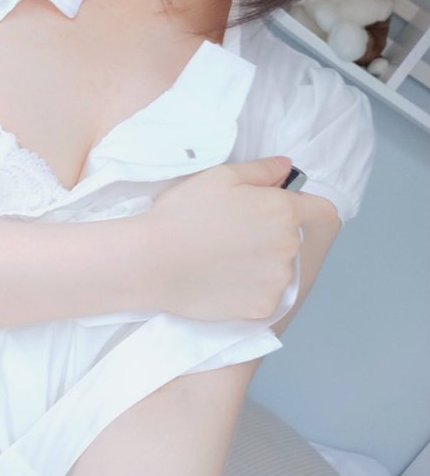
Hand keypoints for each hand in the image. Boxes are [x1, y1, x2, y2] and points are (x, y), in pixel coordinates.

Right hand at [144, 156, 336, 322]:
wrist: (152, 261)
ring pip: (281, 269)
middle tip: (233, 231)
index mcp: (283, 211)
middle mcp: (289, 247)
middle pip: (296, 239)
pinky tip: (221, 278)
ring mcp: (278, 281)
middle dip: (273, 233)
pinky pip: (266, 295)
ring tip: (223, 256)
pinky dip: (250, 288)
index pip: (323, 211)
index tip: (277, 209)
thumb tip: (286, 168)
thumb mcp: (220, 176)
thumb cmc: (183, 213)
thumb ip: (262, 170)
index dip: (304, 207)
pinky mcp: (263, 307)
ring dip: (262, 263)